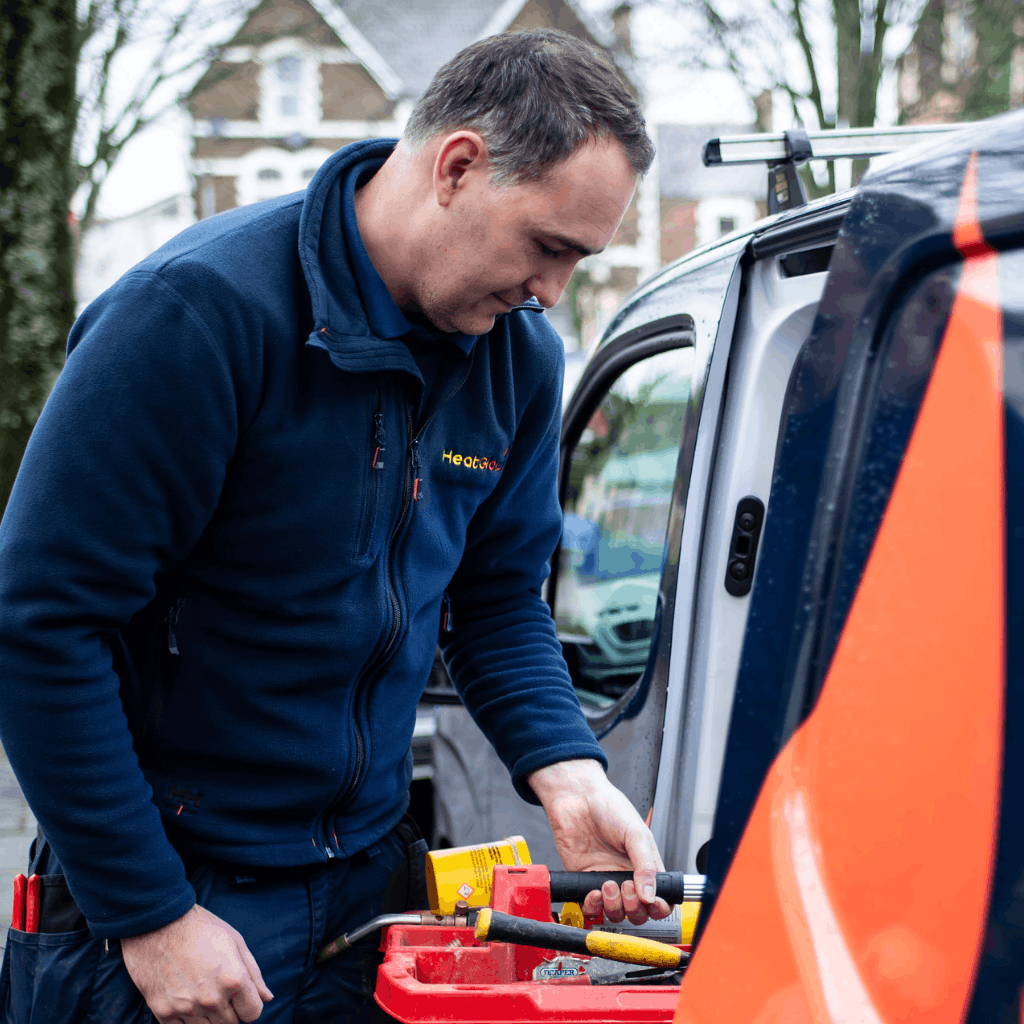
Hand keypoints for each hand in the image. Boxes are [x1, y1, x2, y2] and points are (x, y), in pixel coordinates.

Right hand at [121, 904, 273, 1022]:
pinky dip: (188, 1020)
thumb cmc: (200, 928)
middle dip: (230, 1010)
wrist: (157, 923)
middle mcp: (211, 999)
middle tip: (219, 989)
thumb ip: (253, 974)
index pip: (253, 1013)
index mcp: (233, 979)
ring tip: (202, 991)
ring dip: (210, 1017)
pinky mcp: (164, 1013)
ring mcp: (186, 1009)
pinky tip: (186, 998)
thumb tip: (267, 998)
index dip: (249, 1003)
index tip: (241, 994)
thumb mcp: (234, 942)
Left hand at [527, 758, 671, 925]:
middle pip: (638, 912)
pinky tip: (593, 892)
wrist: (577, 797)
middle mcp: (626, 875)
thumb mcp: (635, 833)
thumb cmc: (609, 806)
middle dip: (634, 908)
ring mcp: (605, 879)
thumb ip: (645, 865)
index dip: (658, 907)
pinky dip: (593, 906)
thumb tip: (651, 895)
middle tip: (626, 887)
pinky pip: (591, 907)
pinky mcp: (584, 880)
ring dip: (614, 906)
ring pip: (615, 913)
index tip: (652, 903)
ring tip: (608, 884)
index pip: (659, 898)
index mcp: (645, 865)